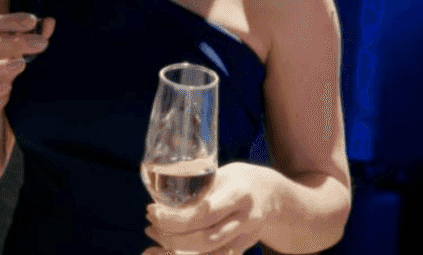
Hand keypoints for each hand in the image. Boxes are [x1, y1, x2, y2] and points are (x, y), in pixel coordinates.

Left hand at [142, 162, 278, 254]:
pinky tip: (168, 249)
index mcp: (238, 194)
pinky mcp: (243, 247)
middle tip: (151, 225)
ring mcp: (246, 236)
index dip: (174, 218)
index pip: (203, 214)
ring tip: (156, 235)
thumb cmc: (238, 179)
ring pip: (208, 252)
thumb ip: (197, 190)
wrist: (271, 193)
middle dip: (171, 236)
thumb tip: (159, 201)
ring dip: (176, 248)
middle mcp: (245, 218)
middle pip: (204, 238)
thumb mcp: (220, 174)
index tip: (152, 210)